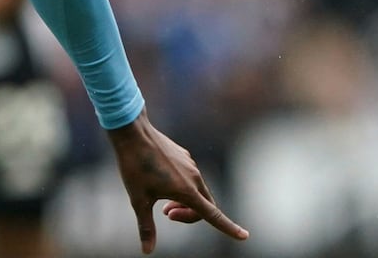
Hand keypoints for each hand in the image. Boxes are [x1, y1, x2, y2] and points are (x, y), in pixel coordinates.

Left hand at [106, 109, 248, 253]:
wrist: (133, 132)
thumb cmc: (134, 166)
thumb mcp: (138, 200)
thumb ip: (146, 227)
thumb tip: (147, 251)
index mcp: (187, 190)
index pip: (213, 215)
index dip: (229, 228)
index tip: (245, 236)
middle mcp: (194, 178)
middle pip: (204, 206)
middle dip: (189, 215)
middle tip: (165, 214)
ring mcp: (191, 165)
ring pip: (197, 191)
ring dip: (184, 202)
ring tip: (162, 201)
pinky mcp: (185, 156)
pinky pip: (190, 177)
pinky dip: (181, 187)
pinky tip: (161, 180)